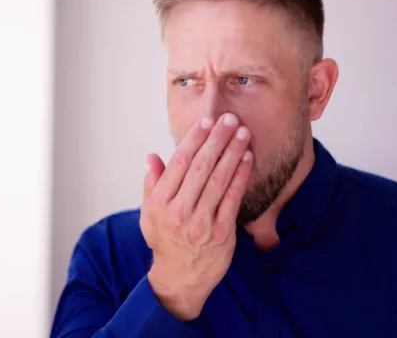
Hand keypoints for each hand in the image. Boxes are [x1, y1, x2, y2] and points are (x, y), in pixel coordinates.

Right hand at [140, 113, 253, 320]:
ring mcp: (201, 223)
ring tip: (242, 133)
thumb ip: (152, 184)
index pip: (178, 163)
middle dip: (217, 139)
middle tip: (229, 119)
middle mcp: (179, 212)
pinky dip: (241, 176)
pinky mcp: (222, 233)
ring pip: (219, 180)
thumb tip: (152, 156)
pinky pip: (233, 198)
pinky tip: (247, 159)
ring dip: (232, 152)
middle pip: (201, 167)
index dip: (193, 140)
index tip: (205, 122)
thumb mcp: (149, 214)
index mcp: (160, 203)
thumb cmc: (166, 241)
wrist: (181, 277)